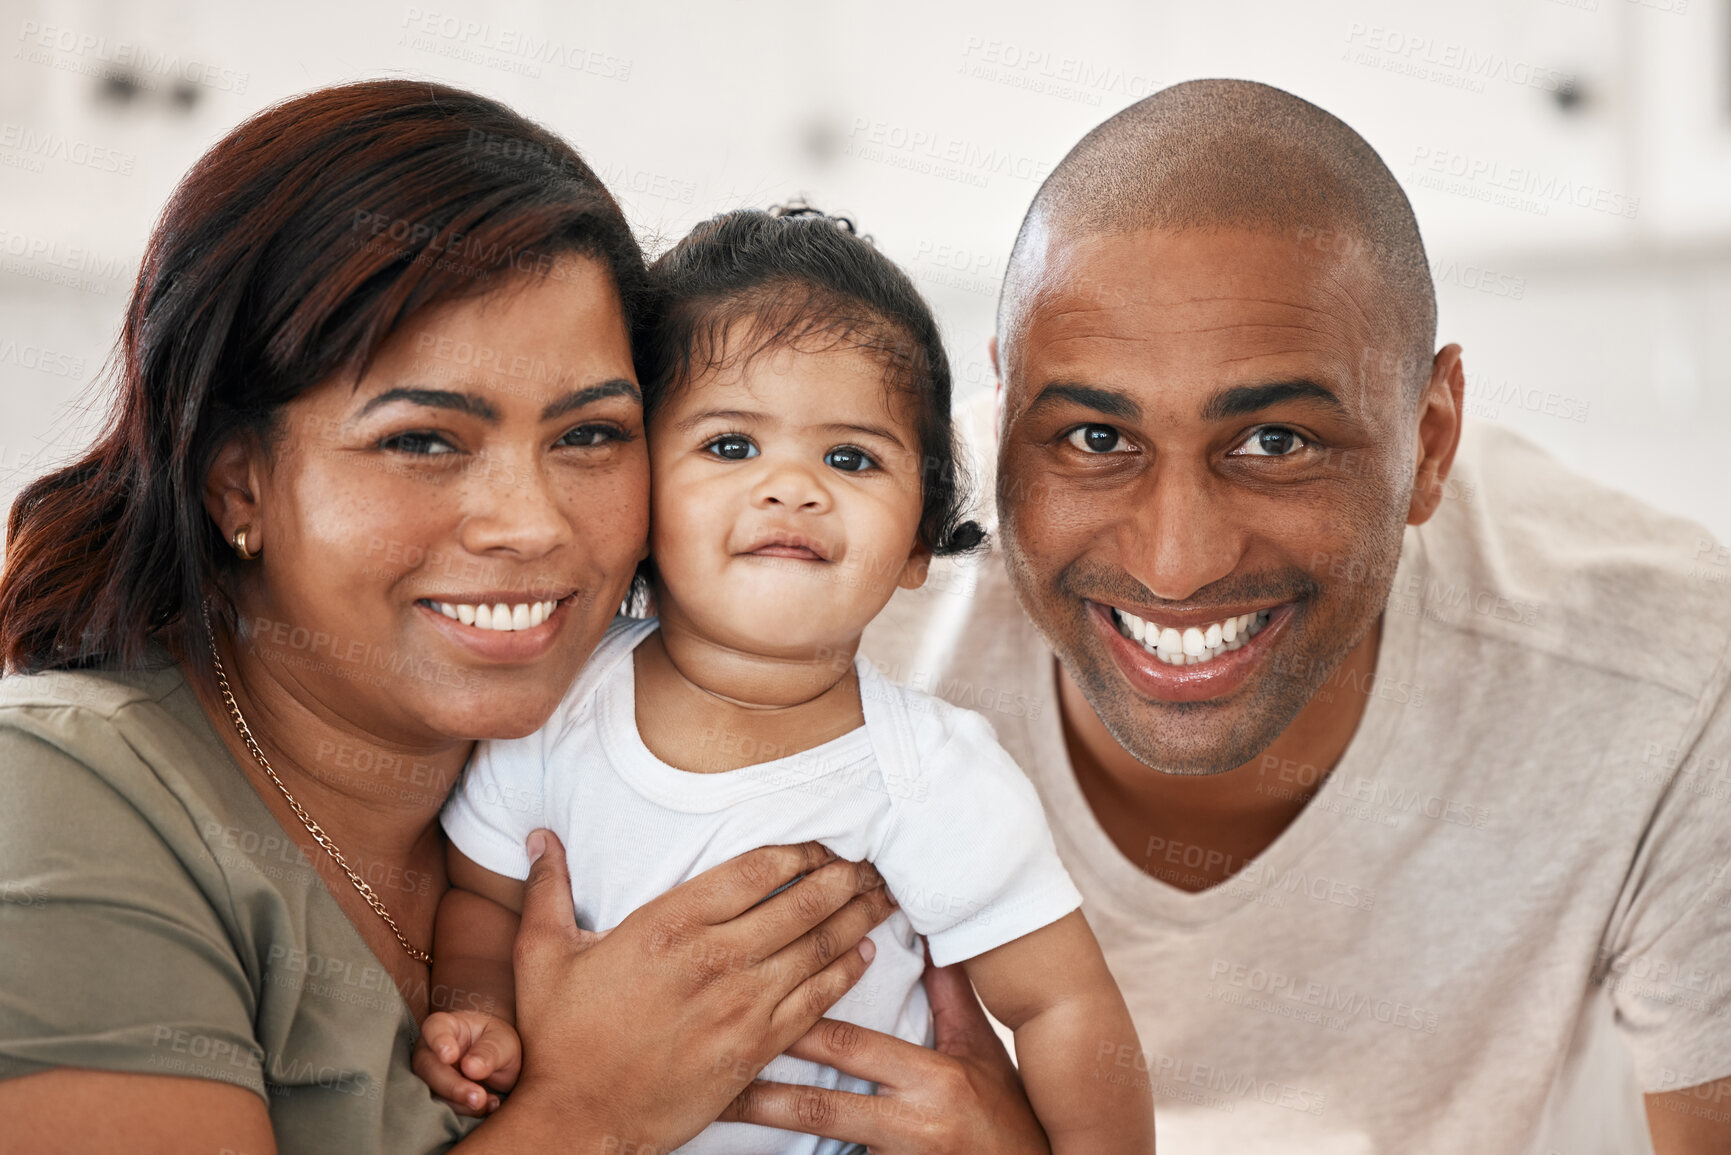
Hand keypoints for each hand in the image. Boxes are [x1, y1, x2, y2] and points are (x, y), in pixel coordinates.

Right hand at [412, 1010, 522, 1117]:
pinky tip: (487, 1106)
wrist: (499, 1065)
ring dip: (458, 1103)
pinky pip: (440, 1108)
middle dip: (453, 1086)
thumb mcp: (503, 1042)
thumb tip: (471, 1068)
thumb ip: (489, 1052)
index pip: (435, 1029)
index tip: (449, 1056)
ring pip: (431, 1093)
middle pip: (428, 1068)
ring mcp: (428, 1075)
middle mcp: (429, 1050)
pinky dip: (464, 1111)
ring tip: (486, 1103)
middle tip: (478, 1097)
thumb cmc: (497, 1043)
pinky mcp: (435, 1096)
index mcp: (445, 1026)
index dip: (439, 1042)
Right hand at [498, 830, 895, 1150]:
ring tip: (883, 894)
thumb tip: (540, 835)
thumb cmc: (557, 1038)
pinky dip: (846, 974)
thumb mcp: (542, 955)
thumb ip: (548, 888)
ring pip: (817, 949)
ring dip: (856, 917)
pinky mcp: (753, 1048)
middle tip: (869, 861)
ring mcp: (739, 1005)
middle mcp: (713, 958)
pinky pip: (816, 1002)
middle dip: (843, 877)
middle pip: (800, 903)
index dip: (799, 850)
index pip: (755, 869)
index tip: (821, 842)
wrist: (576, 1119)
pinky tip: (865, 954)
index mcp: (667, 924)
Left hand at [721, 958, 1051, 1153]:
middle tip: (710, 1067)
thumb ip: (950, 997)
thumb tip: (927, 936)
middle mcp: (913, 1124)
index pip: (853, 1046)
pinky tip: (763, 1149)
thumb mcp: (981, 1052)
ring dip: (768, 1125)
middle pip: (820, 1103)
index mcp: (934, 1079)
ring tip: (717, 1110)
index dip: (799, 1025)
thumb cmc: (1007, 1115)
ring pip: (822, 1143)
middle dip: (760, 1087)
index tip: (750, 1004)